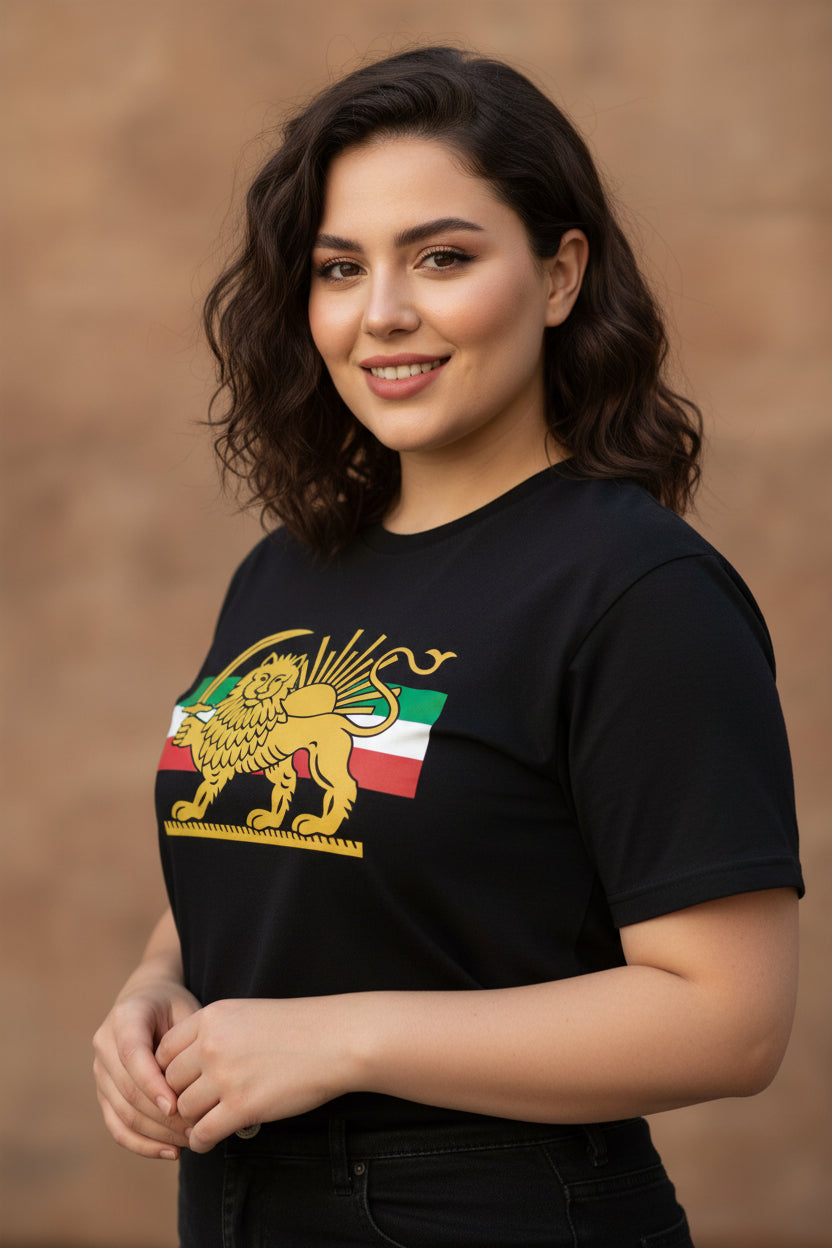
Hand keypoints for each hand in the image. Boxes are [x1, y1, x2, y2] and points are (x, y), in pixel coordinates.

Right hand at [93, 977, 200, 1159]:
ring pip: (123, 1113)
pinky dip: (143, 1144)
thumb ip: (189, 1040)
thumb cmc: (174, 1006)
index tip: (176, 1106)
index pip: (132, 1055)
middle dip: (161, 1116)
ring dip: (157, 1133)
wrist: (147, 999)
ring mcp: (100, 1072)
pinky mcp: (104, 1094)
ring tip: (191, 1140)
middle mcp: (104, 1045)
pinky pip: (118, 1127)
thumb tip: (200, 1083)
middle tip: (196, 1128)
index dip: (152, 1084)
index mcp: (124, 1018)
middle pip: (128, 1090)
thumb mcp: (186, 1009)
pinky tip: (170, 1151)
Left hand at [156, 997, 353, 1152]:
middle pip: (170, 1082)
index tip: (183, 1083)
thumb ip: (215, 1033)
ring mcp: (225, 1076)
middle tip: (194, 1107)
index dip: (168, 1072)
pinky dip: (201, 1141)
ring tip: (206, 1122)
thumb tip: (189, 1066)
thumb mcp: (247, 1014)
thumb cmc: (297, 1027)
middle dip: (179, 1097)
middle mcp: (211, 1044)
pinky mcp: (242, 1106)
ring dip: (192, 1120)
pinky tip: (210, 1139)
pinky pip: (203, 1133)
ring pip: (183, 1110)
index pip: (164, 1051)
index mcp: (211, 1017)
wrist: (335, 1039)